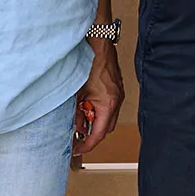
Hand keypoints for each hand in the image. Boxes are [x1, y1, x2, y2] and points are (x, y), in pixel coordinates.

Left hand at [74, 39, 123, 154]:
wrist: (99, 46)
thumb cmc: (89, 65)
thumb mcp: (77, 94)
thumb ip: (77, 114)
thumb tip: (77, 128)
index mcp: (108, 104)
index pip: (99, 133)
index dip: (88, 145)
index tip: (78, 149)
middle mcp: (116, 101)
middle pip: (106, 128)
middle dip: (92, 134)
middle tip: (78, 136)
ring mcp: (118, 94)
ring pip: (108, 118)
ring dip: (96, 121)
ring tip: (81, 116)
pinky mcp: (116, 89)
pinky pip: (110, 107)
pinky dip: (100, 111)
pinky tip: (88, 105)